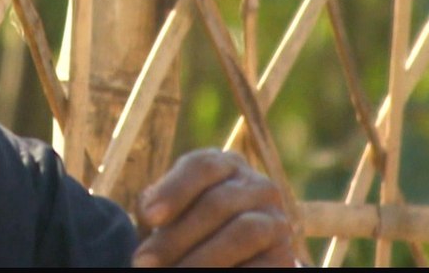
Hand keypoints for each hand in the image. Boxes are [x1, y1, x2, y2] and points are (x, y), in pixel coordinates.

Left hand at [132, 148, 294, 266]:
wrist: (230, 259)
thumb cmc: (189, 230)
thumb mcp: (172, 212)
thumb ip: (157, 206)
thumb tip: (147, 208)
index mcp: (226, 165)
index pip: (203, 166)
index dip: (174, 189)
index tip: (148, 217)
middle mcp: (257, 186)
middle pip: (217, 203)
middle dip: (176, 236)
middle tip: (143, 262)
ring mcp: (275, 220)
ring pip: (243, 232)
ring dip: (201, 258)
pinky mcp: (285, 256)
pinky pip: (258, 265)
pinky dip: (226, 271)